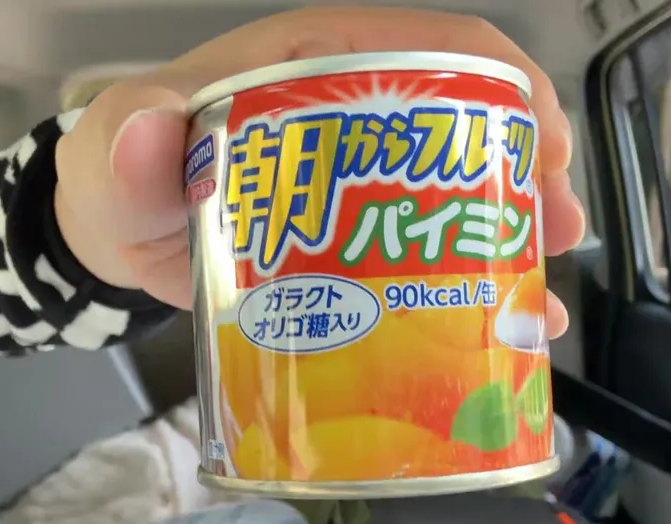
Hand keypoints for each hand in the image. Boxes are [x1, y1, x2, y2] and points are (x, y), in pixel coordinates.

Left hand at [53, 7, 585, 337]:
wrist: (113, 235)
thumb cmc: (121, 174)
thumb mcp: (115, 156)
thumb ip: (125, 143)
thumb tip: (152, 124)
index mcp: (312, 66)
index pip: (431, 48)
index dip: (503, 86)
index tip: (544, 146)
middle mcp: (348, 114)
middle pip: (466, 122)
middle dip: (526, 170)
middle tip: (557, 230)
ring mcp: (357, 177)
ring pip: (457, 190)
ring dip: (510, 232)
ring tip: (539, 291)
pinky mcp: (353, 235)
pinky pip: (426, 247)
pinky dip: (467, 283)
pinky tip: (501, 329)